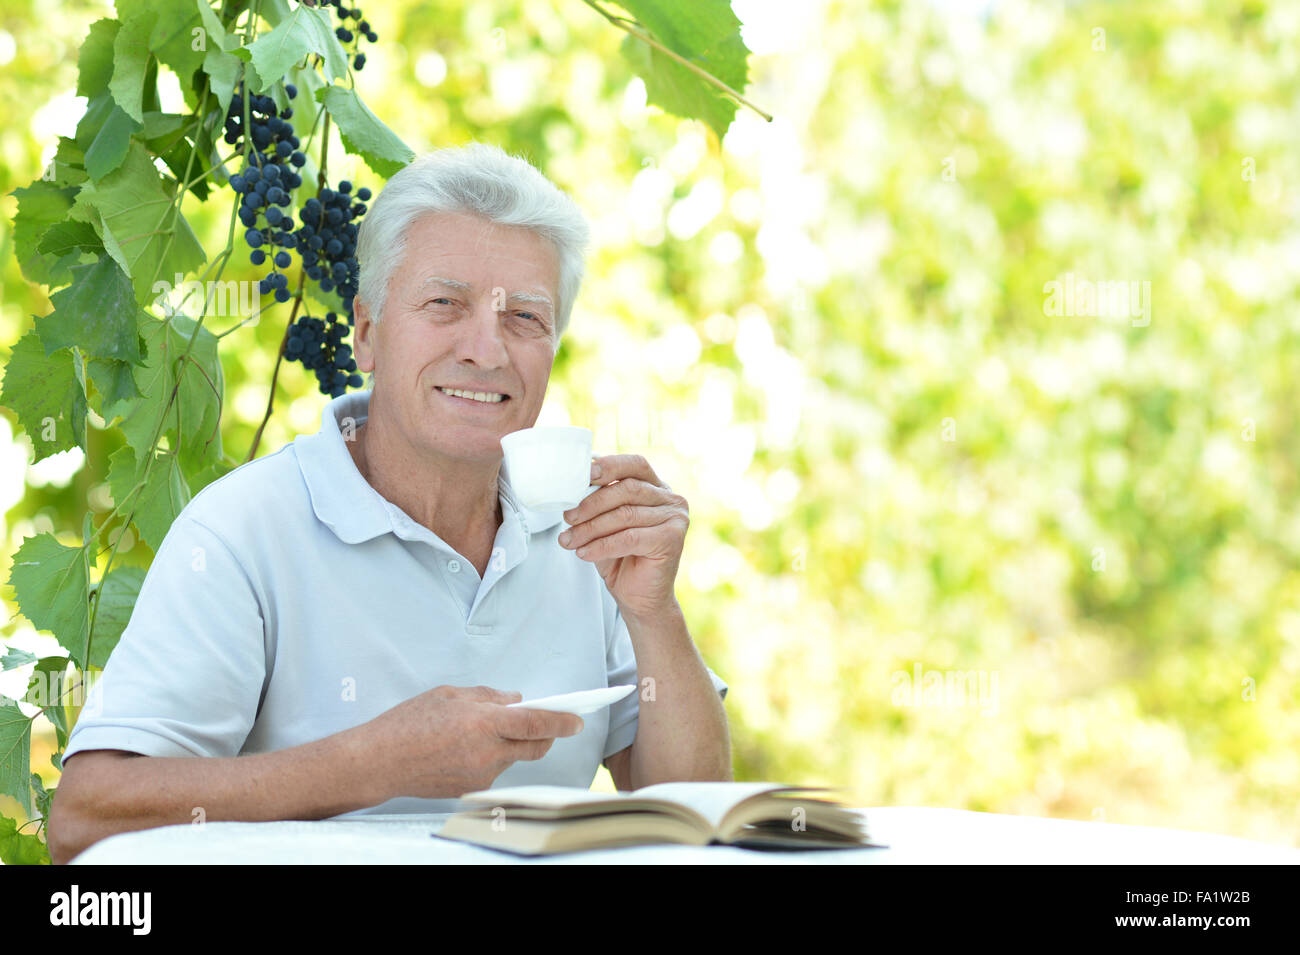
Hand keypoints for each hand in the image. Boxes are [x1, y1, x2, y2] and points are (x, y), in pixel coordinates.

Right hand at [363, 685, 583, 801]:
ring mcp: (480, 776)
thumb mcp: (449, 695)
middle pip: (535, 747)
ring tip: (481, 731)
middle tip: (544, 722)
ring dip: (511, 744)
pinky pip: (494, 770)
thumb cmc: (408, 723)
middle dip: (546, 735)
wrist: (379, 762)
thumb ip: (487, 697)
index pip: (536, 724)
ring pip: (512, 758)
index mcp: (484, 724)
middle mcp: (487, 754)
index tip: (577, 719)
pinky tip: (466, 747)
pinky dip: (491, 756)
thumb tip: (515, 700)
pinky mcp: (471, 789)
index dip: (561, 721)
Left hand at [558, 453, 687, 620]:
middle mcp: (671, 499)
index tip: (583, 474)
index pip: (634, 465)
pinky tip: (584, 553)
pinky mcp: (672, 540)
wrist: (640, 599)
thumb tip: (572, 485)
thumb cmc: (621, 559)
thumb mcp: (606, 524)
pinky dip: (602, 545)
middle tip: (567, 517)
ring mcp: (675, 518)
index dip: (609, 465)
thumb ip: (599, 502)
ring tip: (570, 540)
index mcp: (657, 488)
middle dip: (591, 503)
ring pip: (625, 515)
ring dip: (591, 528)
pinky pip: (630, 537)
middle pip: (627, 489)